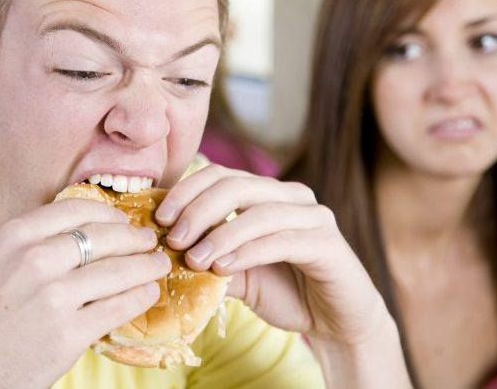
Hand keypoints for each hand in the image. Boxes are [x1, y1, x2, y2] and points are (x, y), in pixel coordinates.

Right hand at [0, 197, 170, 387]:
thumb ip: (27, 248)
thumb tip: (75, 239)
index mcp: (11, 236)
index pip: (78, 209)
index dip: (109, 212)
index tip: (123, 218)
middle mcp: (34, 259)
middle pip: (105, 236)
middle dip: (134, 237)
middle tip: (149, 239)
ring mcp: (53, 297)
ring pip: (119, 270)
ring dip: (146, 265)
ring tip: (158, 264)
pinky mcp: (67, 335)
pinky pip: (118, 308)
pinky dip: (140, 297)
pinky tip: (148, 293)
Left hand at [156, 165, 410, 386]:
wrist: (337, 322)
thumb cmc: (286, 291)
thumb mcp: (236, 272)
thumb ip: (208, 256)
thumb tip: (162, 249)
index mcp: (267, 193)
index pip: (220, 175)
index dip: (186, 191)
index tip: (159, 218)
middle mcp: (291, 195)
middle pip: (236, 186)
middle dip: (198, 210)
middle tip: (172, 238)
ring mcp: (313, 216)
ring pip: (258, 212)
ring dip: (220, 234)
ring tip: (193, 258)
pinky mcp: (328, 243)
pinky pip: (281, 240)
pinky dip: (247, 252)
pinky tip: (223, 268)